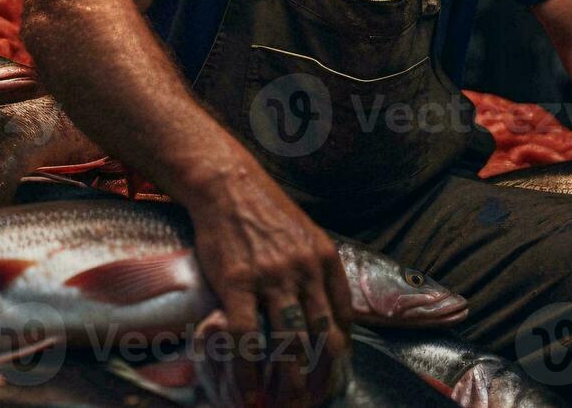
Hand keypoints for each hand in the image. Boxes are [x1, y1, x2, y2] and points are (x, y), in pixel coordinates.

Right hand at [187, 161, 351, 405]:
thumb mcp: (304, 235)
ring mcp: (271, 278)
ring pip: (289, 341)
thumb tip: (323, 309)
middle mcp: (305, 270)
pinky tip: (249, 391)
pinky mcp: (237, 284)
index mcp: (325, 259)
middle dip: (320, 375)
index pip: (344, 317)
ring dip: (289, 381)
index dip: (341, 352)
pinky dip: (249, 370)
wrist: (227, 186)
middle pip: (322, 335)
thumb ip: (315, 270)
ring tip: (287, 404)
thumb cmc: (264, 211)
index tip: (333, 373)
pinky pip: (247, 337)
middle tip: (313, 398)